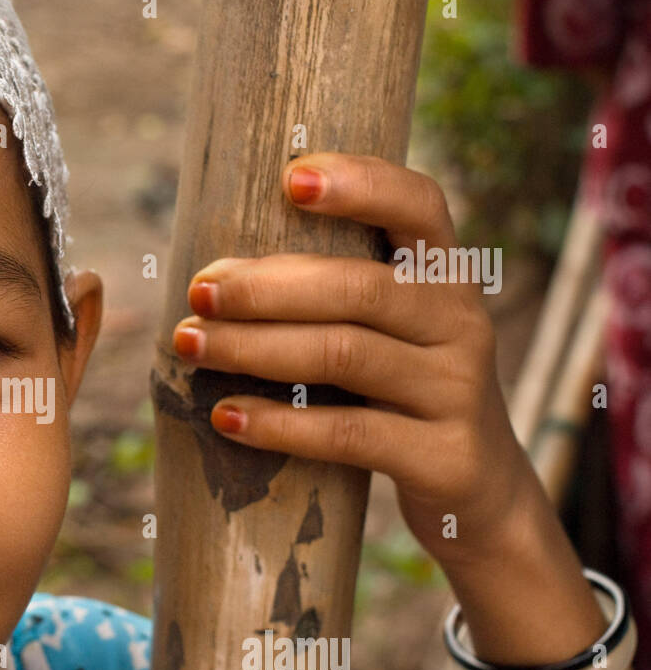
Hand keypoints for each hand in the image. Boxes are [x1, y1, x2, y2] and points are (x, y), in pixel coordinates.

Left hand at [173, 152, 530, 567]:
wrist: (478, 492)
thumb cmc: (402, 396)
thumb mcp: (389, 334)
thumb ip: (333, 298)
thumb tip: (214, 278)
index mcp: (446, 278)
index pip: (419, 207)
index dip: (361, 185)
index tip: (289, 177)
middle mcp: (462, 324)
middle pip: (359, 288)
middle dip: (267, 287)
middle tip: (198, 292)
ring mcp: (457, 391)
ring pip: (345, 355)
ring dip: (254, 348)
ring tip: (191, 345)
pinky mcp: (443, 457)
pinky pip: (349, 433)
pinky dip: (280, 424)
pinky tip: (226, 417)